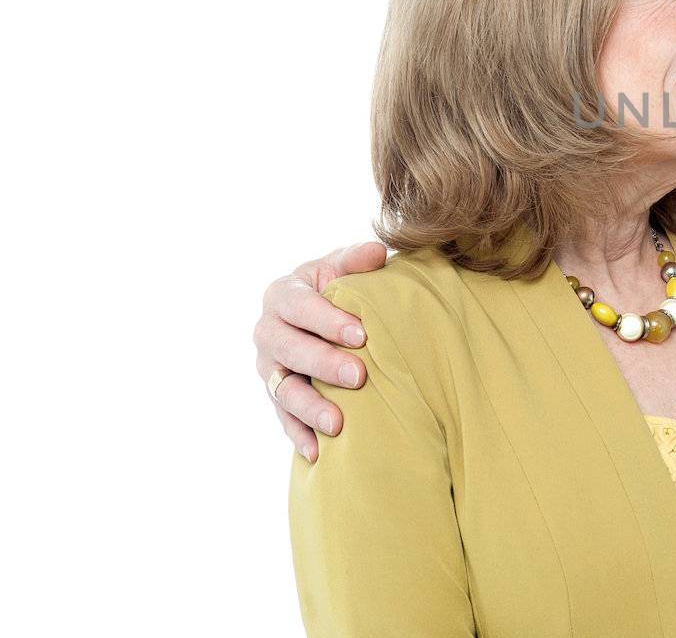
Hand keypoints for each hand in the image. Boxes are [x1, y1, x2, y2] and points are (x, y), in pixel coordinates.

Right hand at [255, 242, 386, 460]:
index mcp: (283, 294)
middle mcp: (268, 331)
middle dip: (323, 364)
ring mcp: (268, 367)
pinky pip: (283, 419)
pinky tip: (318, 454)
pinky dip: (299, 436)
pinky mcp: (276, 396)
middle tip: (360, 377)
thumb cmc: (340, 287)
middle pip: (289, 350)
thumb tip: (376, 252)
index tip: (362, 335)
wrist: (325, 316)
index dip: (327, 320)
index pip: (300, 306)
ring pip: (282, 390)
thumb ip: (357, 260)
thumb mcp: (344, 267)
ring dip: (309, 408)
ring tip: (338, 424)